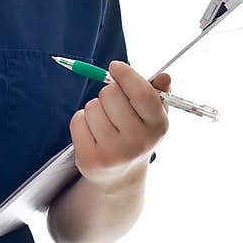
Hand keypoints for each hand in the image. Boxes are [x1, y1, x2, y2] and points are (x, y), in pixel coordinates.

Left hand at [69, 60, 170, 191]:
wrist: (120, 175)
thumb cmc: (136, 134)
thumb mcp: (152, 116)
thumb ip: (157, 93)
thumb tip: (165, 76)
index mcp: (158, 127)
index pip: (142, 93)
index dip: (126, 75)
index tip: (115, 66)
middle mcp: (138, 142)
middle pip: (111, 94)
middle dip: (109, 93)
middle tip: (113, 106)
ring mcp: (113, 153)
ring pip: (92, 106)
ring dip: (95, 108)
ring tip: (105, 123)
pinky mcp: (91, 159)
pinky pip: (77, 121)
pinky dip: (81, 121)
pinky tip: (92, 133)